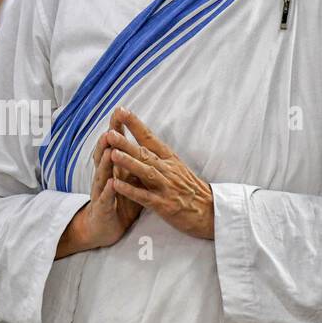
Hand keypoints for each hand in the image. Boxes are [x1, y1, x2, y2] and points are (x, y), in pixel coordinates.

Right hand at [54, 115, 142, 258]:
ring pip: (103, 174)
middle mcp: (104, 177)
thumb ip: (132, 161)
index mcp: (112, 168)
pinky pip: (105, 198)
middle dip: (107, 140)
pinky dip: (109, 191)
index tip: (121, 111)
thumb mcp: (127, 179)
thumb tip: (143, 141)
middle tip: (112, 126)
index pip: (114, 144)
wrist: (102, 228)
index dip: (117, 129)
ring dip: (106, 162)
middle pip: (104, 155)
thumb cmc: (118, 202)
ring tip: (110, 149)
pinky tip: (112, 183)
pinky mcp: (102, 208)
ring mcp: (101, 192)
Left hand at [103, 108, 214, 239]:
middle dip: (126, 143)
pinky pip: (145, 196)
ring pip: (145, 172)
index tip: (121, 111)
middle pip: (144, 153)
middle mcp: (167, 169)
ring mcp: (166, 187)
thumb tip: (139, 141)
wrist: (211, 211)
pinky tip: (117, 185)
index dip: (135, 124)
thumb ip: (158, 156)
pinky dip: (131, 190)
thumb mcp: (177, 167)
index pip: (150, 137)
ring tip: (112, 153)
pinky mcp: (164, 205)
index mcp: (169, 158)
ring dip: (128, 163)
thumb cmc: (191, 189)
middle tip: (110, 132)